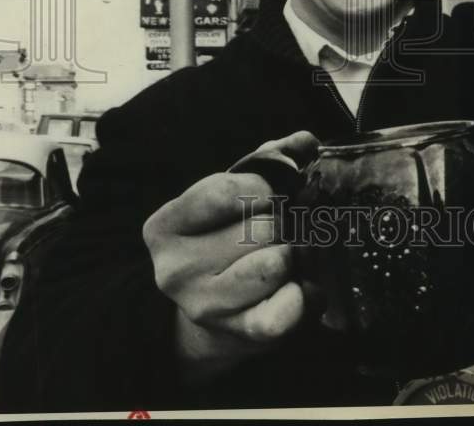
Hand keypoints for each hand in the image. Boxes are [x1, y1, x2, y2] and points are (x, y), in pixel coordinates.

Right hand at [142, 130, 318, 384]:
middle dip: (283, 222)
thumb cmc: (224, 237)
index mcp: (165, 227)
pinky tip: (300, 285)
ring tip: (290, 254)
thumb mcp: (232, 193)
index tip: (272, 192)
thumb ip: (268, 159)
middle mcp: (175, 270)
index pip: (222, 192)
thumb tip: (305, 141)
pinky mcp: (242, 332)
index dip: (261, 186)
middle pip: (260, 228)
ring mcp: (206, 306)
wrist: (214, 312)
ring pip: (278, 262)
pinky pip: (292, 306)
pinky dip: (308, 292)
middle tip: (283, 228)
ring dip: (297, 254)